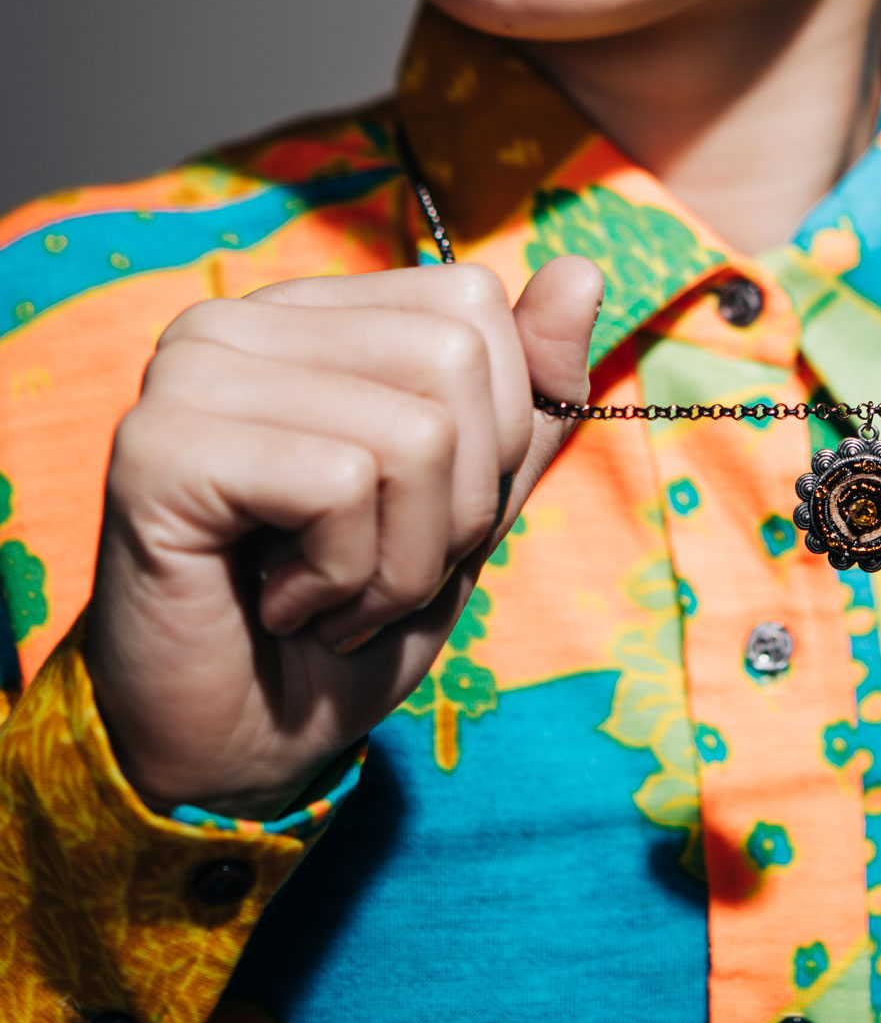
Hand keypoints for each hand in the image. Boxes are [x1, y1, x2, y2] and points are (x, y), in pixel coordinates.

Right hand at [85, 257, 601, 818]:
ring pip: (412, 432)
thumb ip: (528, 396)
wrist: (230, 752)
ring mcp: (189, 374)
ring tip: (326, 597)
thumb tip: (580, 270)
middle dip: (454, 507)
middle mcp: (237, 320)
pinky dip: (343, 580)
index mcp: (307, 315)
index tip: (412, 515)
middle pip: (454, 361)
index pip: (471, 303)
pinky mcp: (159, 446)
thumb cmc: (343, 623)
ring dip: (400, 560)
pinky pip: (342, 487)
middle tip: (370, 573)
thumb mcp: (470, 507)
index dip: (491, 432)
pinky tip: (281, 607)